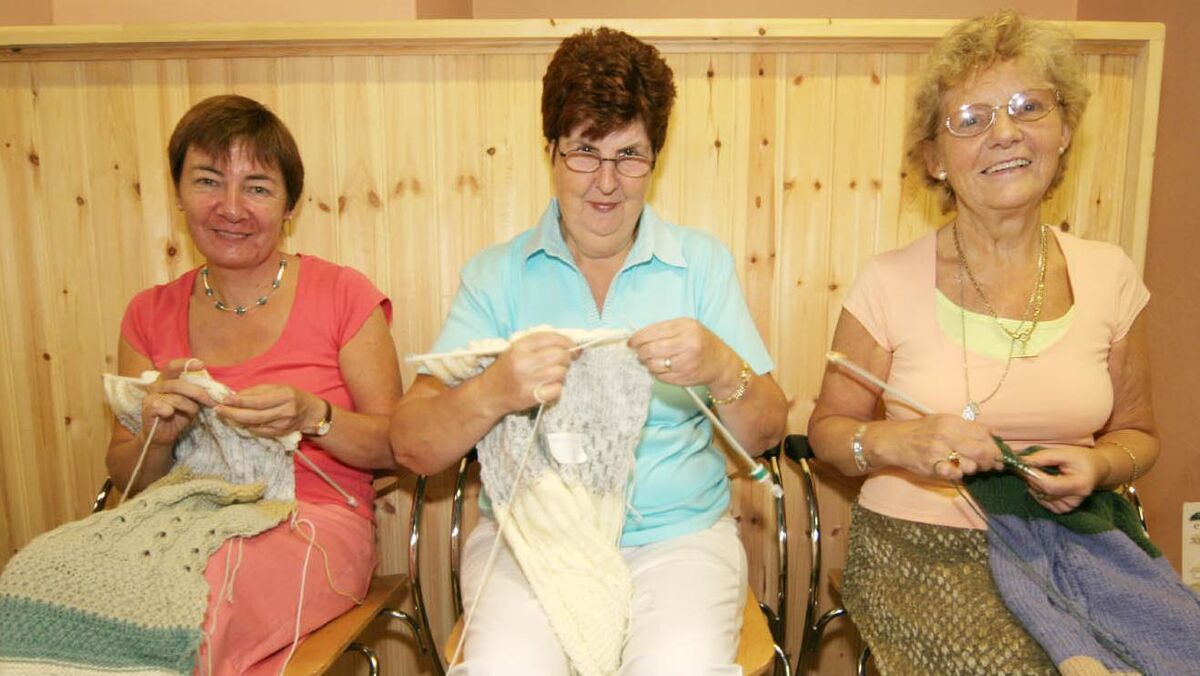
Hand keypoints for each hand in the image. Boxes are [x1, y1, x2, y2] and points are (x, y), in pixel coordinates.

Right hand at [140, 358, 215, 447]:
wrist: (164, 435)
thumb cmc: (179, 415)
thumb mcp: (193, 401)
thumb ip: (201, 392)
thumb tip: (218, 389)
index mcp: (167, 379)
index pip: (173, 366)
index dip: (186, 364)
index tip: (201, 364)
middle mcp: (157, 384)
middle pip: (178, 383)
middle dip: (198, 392)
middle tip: (211, 401)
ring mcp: (151, 396)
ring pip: (175, 398)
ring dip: (189, 406)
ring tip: (192, 412)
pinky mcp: (147, 408)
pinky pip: (163, 407)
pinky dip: (171, 411)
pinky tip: (170, 414)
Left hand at [216, 384, 323, 437]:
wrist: (310, 412)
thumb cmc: (291, 396)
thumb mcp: (277, 387)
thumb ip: (256, 391)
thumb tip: (235, 396)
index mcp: (285, 396)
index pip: (258, 401)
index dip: (240, 401)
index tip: (224, 399)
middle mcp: (285, 412)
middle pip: (254, 416)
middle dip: (233, 413)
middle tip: (218, 409)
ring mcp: (282, 425)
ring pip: (254, 425)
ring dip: (236, 420)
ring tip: (224, 414)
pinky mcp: (279, 434)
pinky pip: (258, 431)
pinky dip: (246, 426)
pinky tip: (238, 421)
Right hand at [483, 331, 576, 411]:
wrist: (489, 393)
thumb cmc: (506, 369)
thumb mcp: (515, 350)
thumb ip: (538, 344)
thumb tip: (570, 344)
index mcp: (519, 347)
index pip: (550, 338)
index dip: (565, 340)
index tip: (571, 345)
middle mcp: (523, 362)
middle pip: (559, 355)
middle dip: (566, 357)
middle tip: (563, 361)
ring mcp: (528, 380)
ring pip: (560, 372)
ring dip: (561, 373)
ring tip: (553, 374)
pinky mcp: (532, 396)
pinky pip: (557, 389)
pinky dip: (557, 387)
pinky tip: (549, 386)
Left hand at [628, 318, 738, 389]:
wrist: (721, 363)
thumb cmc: (701, 341)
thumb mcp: (687, 327)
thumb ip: (664, 329)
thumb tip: (638, 338)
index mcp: (686, 328)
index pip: (653, 333)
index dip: (637, 338)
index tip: (631, 342)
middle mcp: (687, 345)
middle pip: (650, 350)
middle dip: (641, 352)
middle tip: (640, 352)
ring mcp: (685, 364)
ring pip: (653, 365)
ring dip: (648, 363)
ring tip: (652, 359)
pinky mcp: (683, 379)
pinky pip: (660, 377)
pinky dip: (656, 372)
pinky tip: (662, 367)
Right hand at [875, 414, 1005, 480]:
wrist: (894, 441)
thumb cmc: (920, 431)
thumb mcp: (943, 421)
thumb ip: (967, 427)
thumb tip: (992, 433)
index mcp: (952, 422)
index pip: (984, 434)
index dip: (996, 446)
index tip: (1000, 454)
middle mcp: (946, 435)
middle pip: (982, 451)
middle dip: (992, 461)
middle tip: (994, 466)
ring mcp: (939, 451)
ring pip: (971, 465)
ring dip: (974, 468)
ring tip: (968, 466)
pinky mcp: (932, 466)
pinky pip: (955, 474)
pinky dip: (959, 475)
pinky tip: (954, 471)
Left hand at [1020, 446, 1107, 513]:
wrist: (1096, 470)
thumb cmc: (1081, 459)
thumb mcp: (1064, 452)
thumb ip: (1043, 457)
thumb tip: (1022, 462)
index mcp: (1079, 484)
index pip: (1049, 486)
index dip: (1033, 476)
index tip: (1023, 466)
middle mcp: (1075, 499)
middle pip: (1044, 492)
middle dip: (1032, 479)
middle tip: (1030, 466)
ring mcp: (1070, 506)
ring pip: (1041, 498)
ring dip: (1035, 485)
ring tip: (1042, 473)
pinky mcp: (1064, 509)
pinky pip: (1044, 503)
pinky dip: (1039, 492)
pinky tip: (1045, 483)